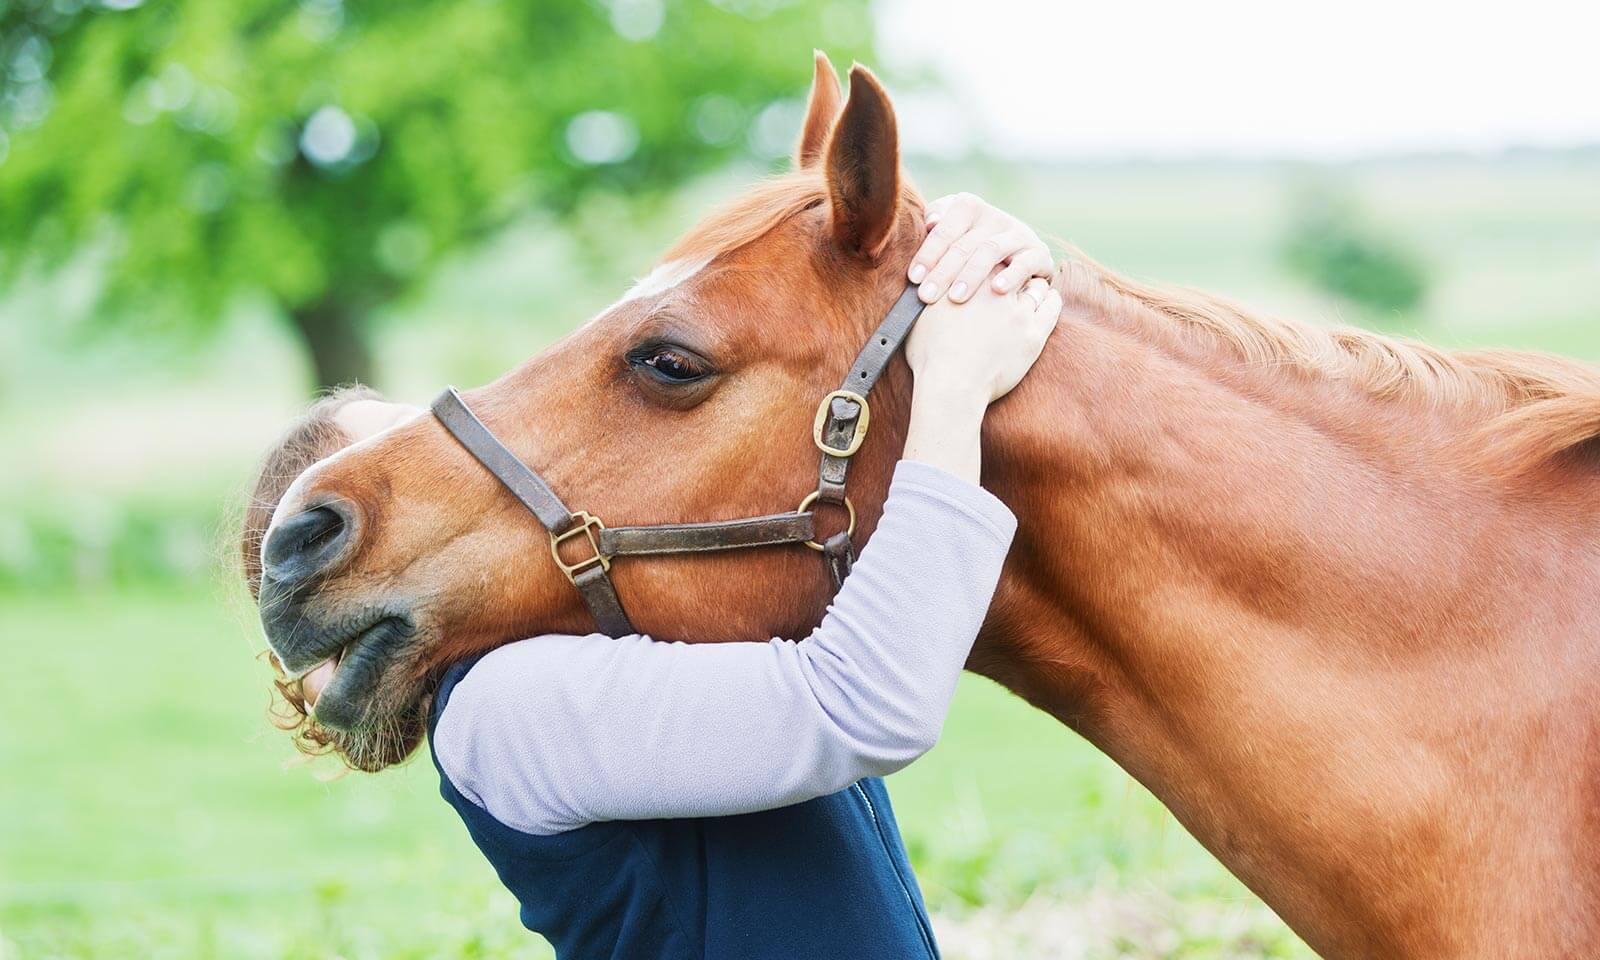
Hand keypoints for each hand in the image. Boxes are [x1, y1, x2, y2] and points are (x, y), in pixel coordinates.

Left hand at [907, 193, 1054, 304]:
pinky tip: (997, 290)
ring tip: (956, 298)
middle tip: (927, 295)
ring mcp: (1018, 233)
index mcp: (969, 207)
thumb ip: (936, 222)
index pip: (945, 228)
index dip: (928, 253)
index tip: (914, 278)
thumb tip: (931, 222)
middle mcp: (995, 216)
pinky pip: (1025, 263)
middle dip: (943, 271)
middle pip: (964, 243)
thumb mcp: (949, 233)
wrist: (1014, 258)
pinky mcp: (1038, 253)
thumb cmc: (968, 248)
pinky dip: (1011, 276)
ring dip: (971, 275)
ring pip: (990, 251)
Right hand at [907, 276, 1059, 404]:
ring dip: (1033, 286)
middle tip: (1013, 276)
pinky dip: (1050, 300)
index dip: (990, 261)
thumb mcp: (919, 316)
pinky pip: (1052, 306)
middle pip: (1014, 266)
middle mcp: (996, 289)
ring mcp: (1018, 311)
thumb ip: (931, 293)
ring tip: (1032, 289)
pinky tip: (1047, 300)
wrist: (951, 386)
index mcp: (969, 280)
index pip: (988, 256)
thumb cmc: (930, 356)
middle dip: (1013, 270)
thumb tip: (923, 284)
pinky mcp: (1033, 333)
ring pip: (1036, 285)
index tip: (992, 268)